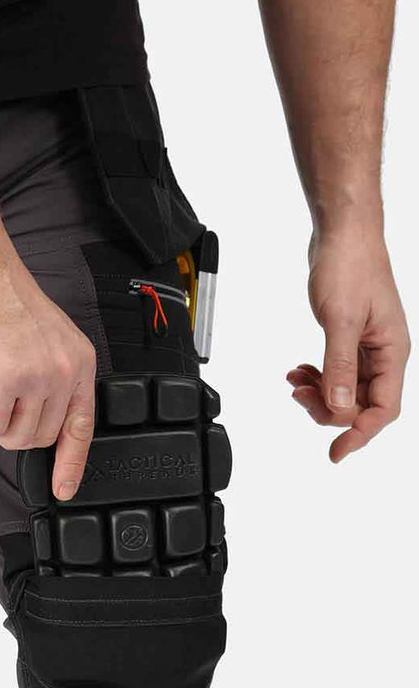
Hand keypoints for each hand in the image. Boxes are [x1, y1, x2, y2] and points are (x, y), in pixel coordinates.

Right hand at [0, 250, 96, 500]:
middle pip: (41, 435)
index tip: (65, 488)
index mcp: (78, 361)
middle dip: (12, 433)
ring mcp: (38, 375)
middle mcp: (64, 370)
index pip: (82, 425)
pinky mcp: (7, 378)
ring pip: (16, 436)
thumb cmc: (0, 297)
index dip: (72, 462)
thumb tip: (26, 414)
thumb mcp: (42, 338)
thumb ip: (44, 376)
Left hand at [287, 227, 409, 462]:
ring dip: (319, 392)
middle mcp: (385, 353)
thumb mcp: (340, 321)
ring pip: (345, 389)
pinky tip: (298, 371)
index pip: (383, 409)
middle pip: (360, 404)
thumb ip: (339, 367)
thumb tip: (338, 407)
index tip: (335, 452)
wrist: (342, 235)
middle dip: (328, 407)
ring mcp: (368, 346)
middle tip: (299, 396)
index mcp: (393, 352)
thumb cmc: (350, 266)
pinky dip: (317, 376)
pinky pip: (336, 371)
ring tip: (295, 382)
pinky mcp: (351, 338)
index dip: (359, 434)